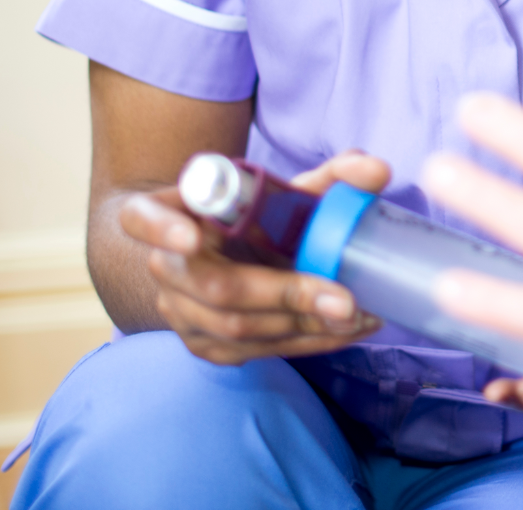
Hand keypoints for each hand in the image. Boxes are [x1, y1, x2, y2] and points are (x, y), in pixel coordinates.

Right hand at [119, 149, 390, 364]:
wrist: (217, 253)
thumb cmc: (250, 214)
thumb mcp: (282, 189)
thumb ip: (331, 177)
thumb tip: (378, 170)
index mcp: (167, 211)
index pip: (144, 219)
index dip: (163, 229)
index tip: (192, 237)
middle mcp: (165, 266)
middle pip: (214, 287)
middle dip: (284, 294)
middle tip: (344, 299)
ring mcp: (179, 311)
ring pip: (236, 329)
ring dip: (303, 326)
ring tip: (360, 316)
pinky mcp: (203, 344)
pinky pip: (251, 352)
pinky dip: (303, 344)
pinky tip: (345, 332)